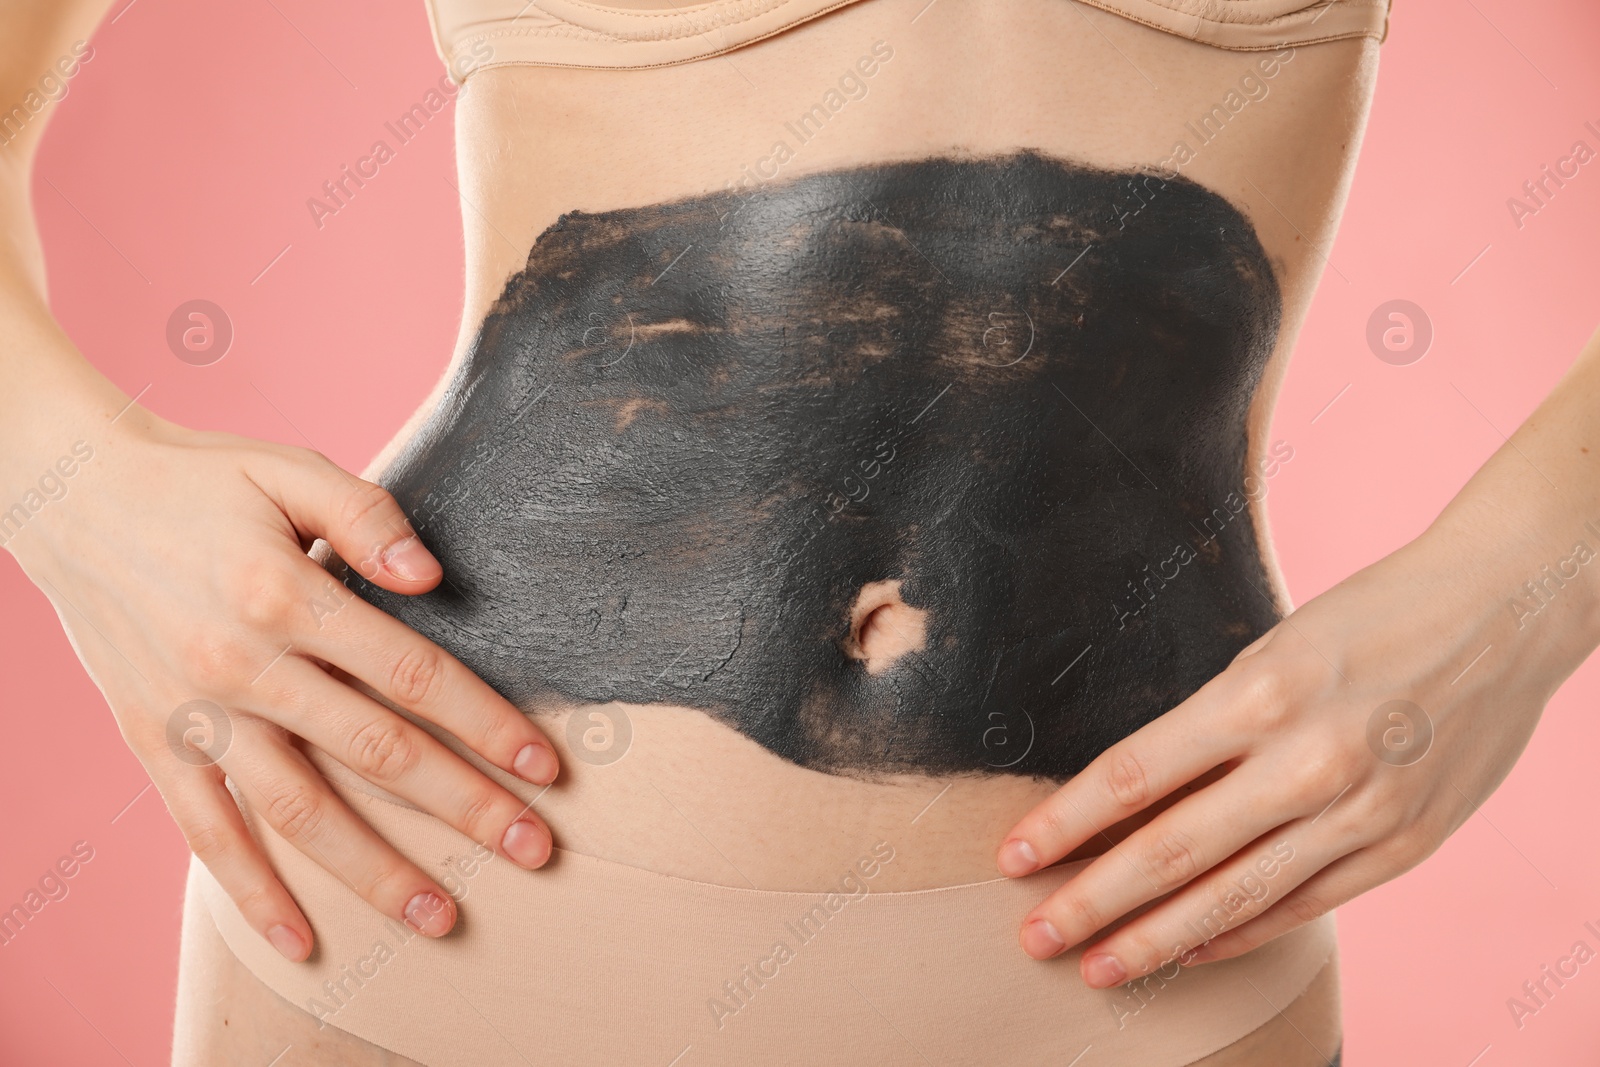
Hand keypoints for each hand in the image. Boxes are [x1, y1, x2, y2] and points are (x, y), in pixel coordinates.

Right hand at [6, 411, 560, 960]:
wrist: (71, 498)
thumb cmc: (200, 481)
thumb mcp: (287, 470)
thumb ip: (367, 517)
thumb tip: (435, 578)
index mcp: (285, 595)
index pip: (412, 676)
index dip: (486, 724)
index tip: (545, 766)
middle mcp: (243, 665)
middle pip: (375, 753)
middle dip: (463, 807)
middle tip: (533, 850)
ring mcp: (196, 714)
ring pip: (299, 812)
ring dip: (376, 871)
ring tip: (441, 919)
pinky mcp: (154, 744)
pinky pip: (207, 833)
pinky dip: (252, 893)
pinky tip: (302, 941)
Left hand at [994, 521, 1590, 986]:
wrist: (1502, 614)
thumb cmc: (1369, 617)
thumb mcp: (1272, 648)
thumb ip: (1213, 728)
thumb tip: (1134, 797)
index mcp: (1260, 692)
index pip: (1134, 773)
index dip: (1067, 822)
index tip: (1014, 855)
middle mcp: (1307, 759)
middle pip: (1172, 850)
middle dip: (1093, 901)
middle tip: (1033, 937)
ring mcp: (1361, 811)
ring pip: (1234, 895)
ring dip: (1156, 939)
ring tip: (1098, 966)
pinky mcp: (1402, 846)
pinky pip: (1304, 906)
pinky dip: (1241, 933)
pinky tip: (1191, 950)